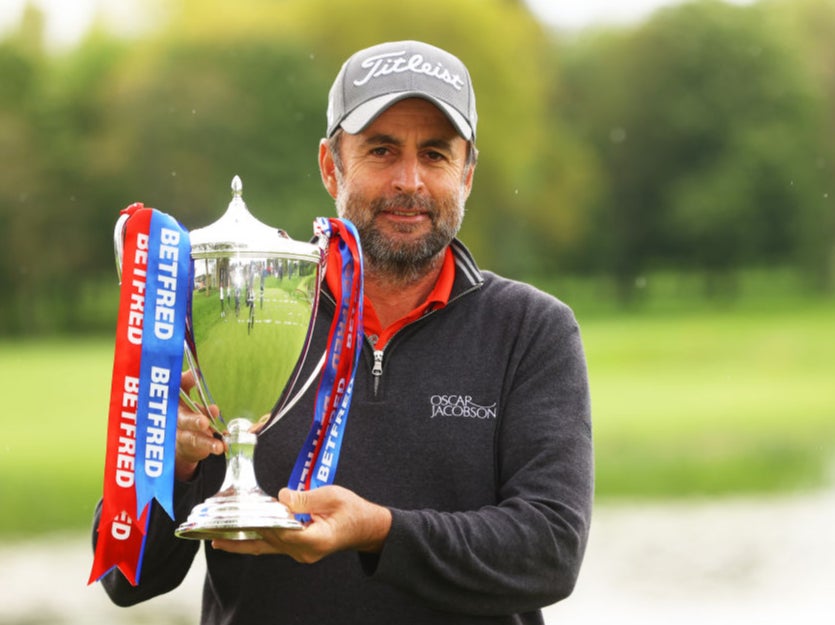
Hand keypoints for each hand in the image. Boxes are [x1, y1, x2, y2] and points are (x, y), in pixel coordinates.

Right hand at [175, 370, 223, 480]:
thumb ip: (187, 382)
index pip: (172, 394)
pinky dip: (214, 447)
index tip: (193, 378)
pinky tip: (223, 446)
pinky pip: (203, 449)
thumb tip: (195, 373)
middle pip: (182, 421)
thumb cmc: (182, 410)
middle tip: (204, 422)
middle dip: (193, 421)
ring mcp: (182, 438)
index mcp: (171, 404)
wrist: (177, 439)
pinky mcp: (192, 449)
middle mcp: (174, 422)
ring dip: (207, 442)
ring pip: (193, 439)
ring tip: (219, 445)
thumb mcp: (182, 393)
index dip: (181, 388)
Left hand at [211, 485, 392, 562]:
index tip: (242, 516)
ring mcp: (301, 553)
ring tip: (219, 540)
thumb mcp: (334, 496)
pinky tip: (241, 537)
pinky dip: (257, 540)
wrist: (367, 527)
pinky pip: (273, 545)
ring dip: (243, 542)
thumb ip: (306, 498)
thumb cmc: (353, 510)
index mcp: (315, 539)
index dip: (262, 523)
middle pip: (268, 543)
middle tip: (215, 535)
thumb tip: (282, 497)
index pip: (282, 532)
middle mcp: (304, 551)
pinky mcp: (299, 548)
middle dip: (241, 537)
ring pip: (267, 547)